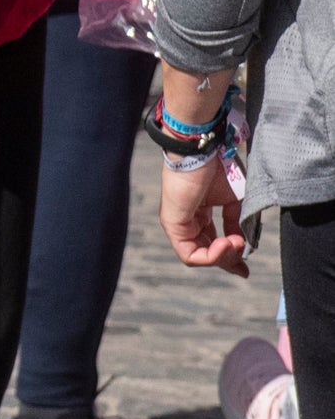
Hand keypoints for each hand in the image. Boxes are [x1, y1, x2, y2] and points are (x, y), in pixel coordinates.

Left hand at [161, 152, 250, 277]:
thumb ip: (238, 223)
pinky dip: (211, 256)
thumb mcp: (235, 200)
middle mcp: (187, 220)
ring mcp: (177, 223)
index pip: (212, 243)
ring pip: (199, 256)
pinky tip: (226, 244)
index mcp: (200, 213)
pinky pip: (188, 254)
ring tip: (237, 244)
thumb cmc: (218, 168)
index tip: (246, 268)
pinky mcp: (172, 224)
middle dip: (229, 260)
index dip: (231, 257)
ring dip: (223, 256)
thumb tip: (245, 245)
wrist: (202, 151)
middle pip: (206, 252)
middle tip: (244, 257)